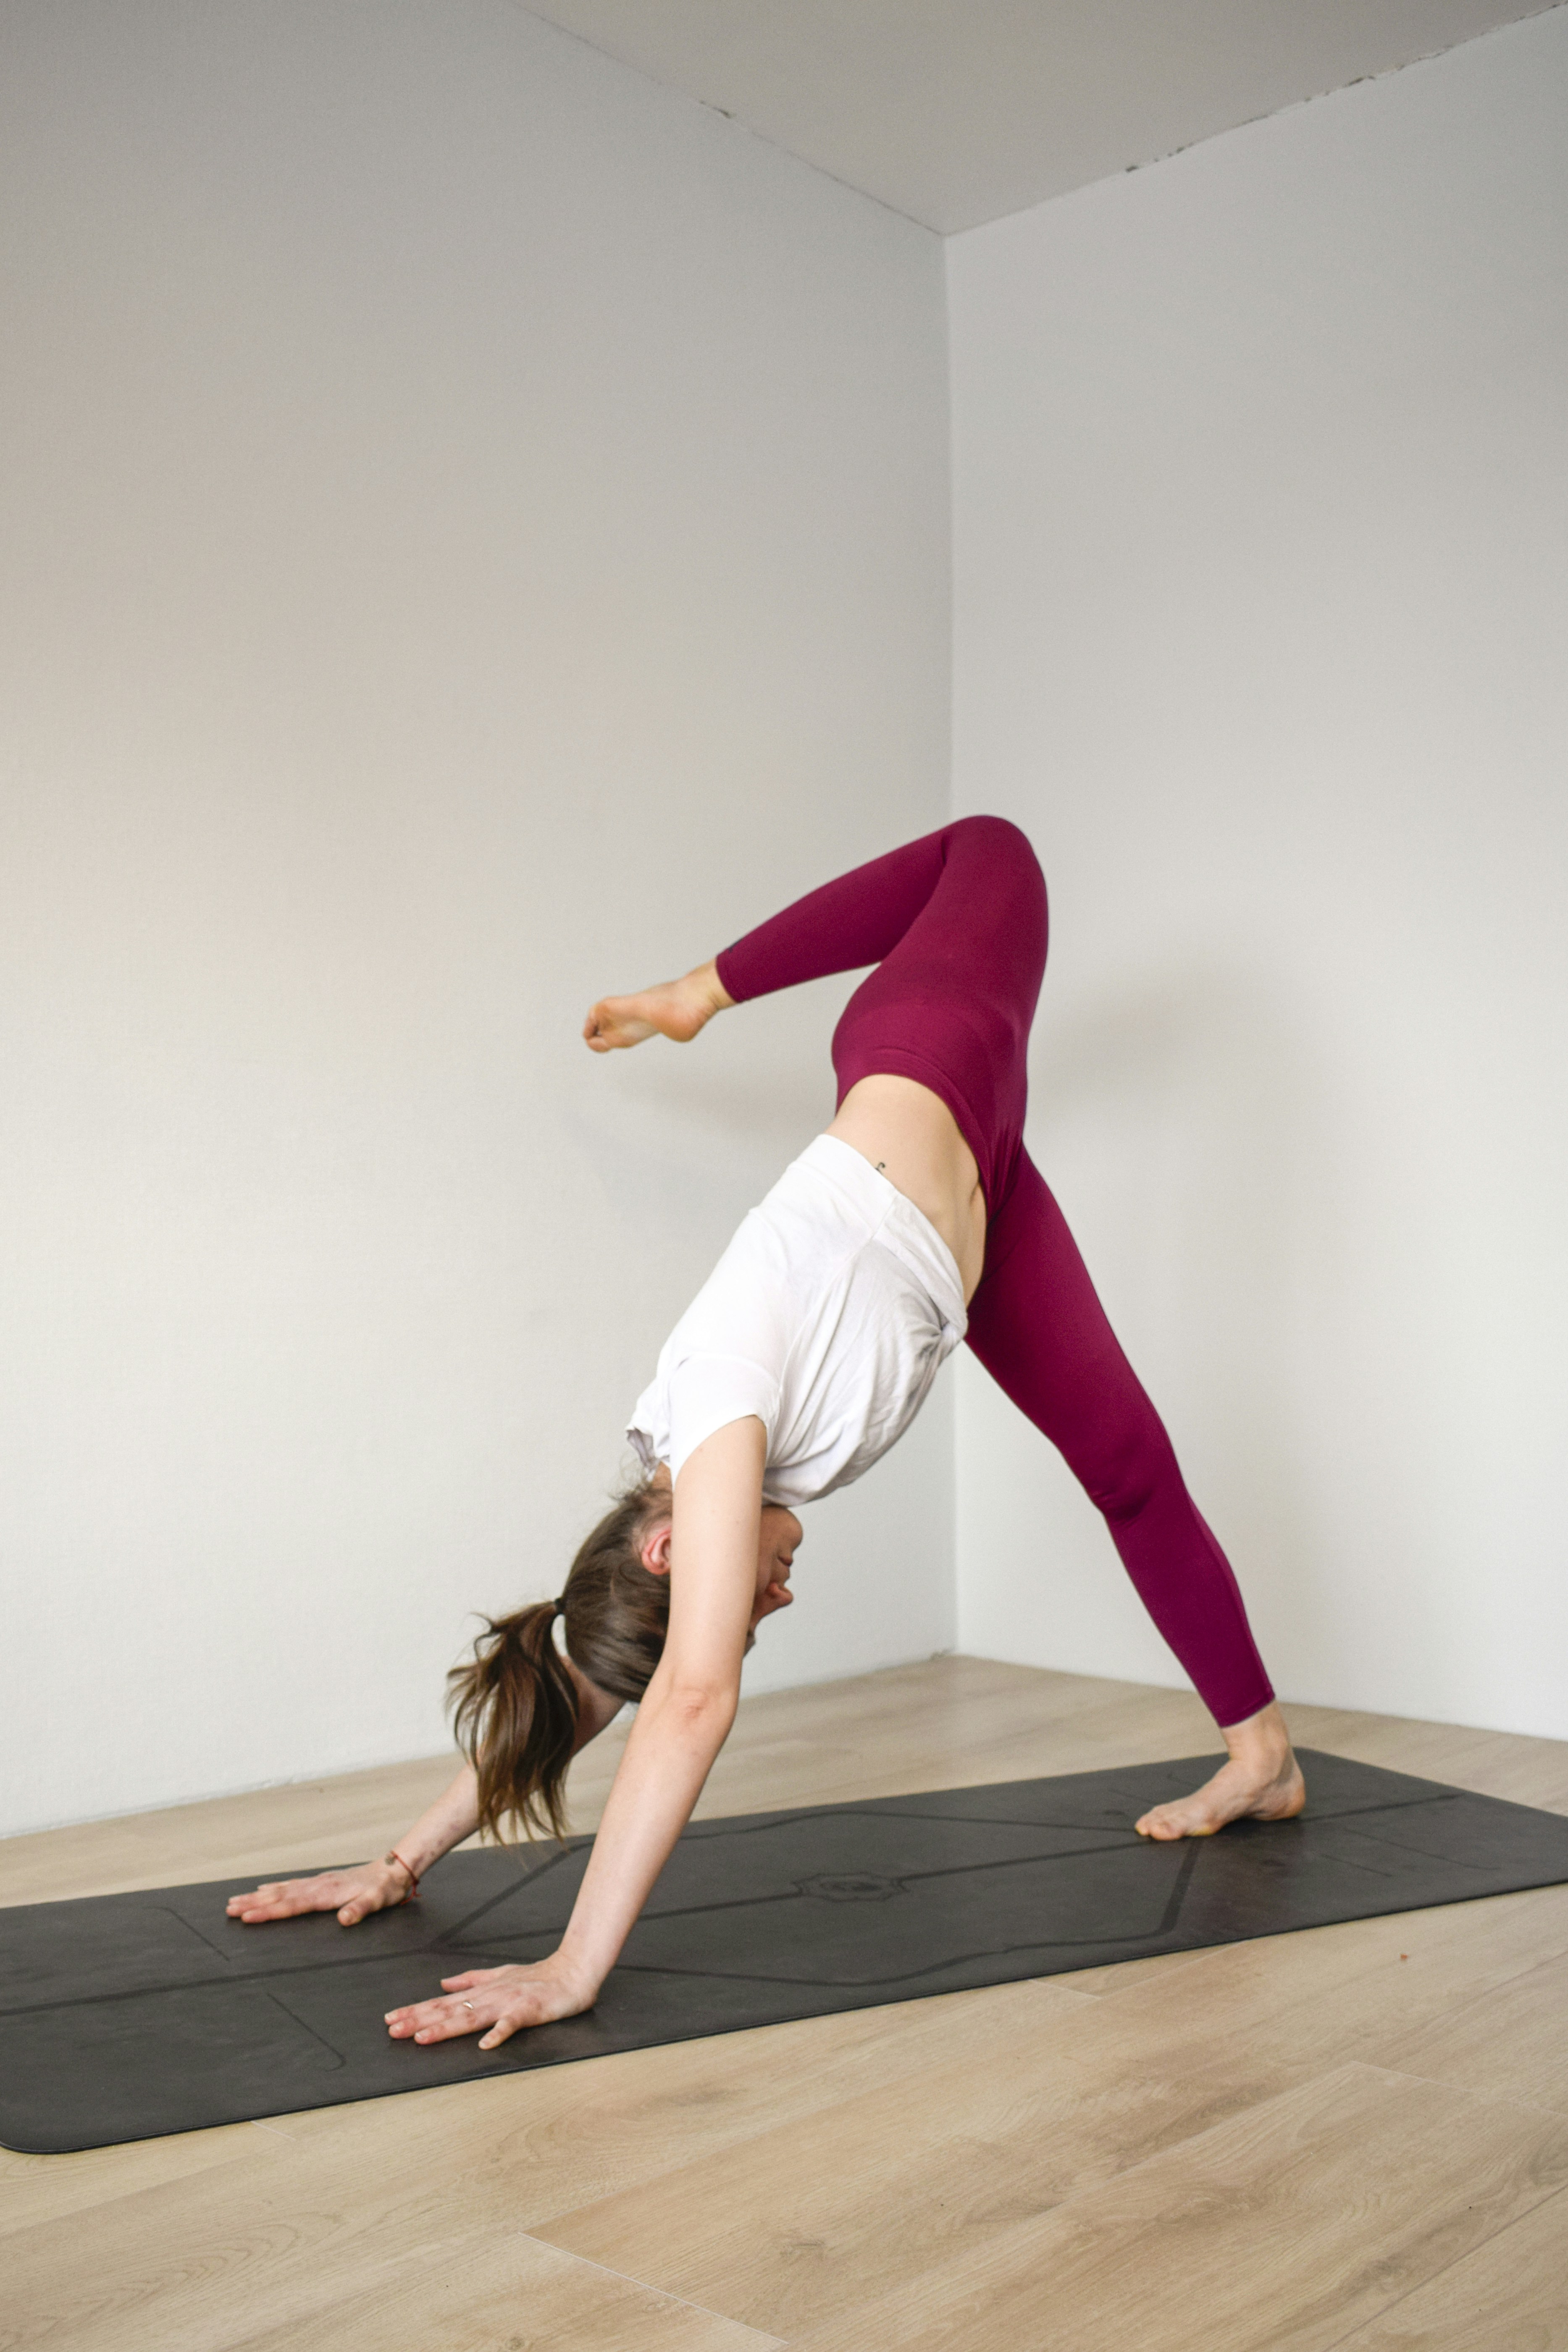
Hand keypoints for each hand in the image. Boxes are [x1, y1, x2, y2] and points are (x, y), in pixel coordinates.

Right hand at [225, 1859, 409, 1927]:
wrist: (394, 1869)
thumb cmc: (385, 1889)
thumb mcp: (377, 1901)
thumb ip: (359, 1910)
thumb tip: (344, 1920)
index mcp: (326, 1894)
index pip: (291, 1905)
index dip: (268, 1912)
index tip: (246, 1917)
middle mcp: (318, 1886)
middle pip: (279, 1896)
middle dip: (253, 1904)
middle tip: (228, 1909)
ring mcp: (318, 1882)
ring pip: (282, 1889)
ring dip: (258, 1896)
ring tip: (236, 1900)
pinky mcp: (322, 1882)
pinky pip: (292, 1885)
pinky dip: (274, 1887)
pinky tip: (264, 1889)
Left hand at [384, 1955, 595, 2050]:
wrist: (574, 1971)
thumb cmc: (539, 1977)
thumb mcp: (500, 1974)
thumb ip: (471, 1979)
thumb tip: (443, 1984)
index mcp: (483, 1991)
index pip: (443, 2002)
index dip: (416, 2011)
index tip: (391, 2019)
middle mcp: (490, 1995)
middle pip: (449, 2010)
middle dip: (419, 2020)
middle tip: (393, 2031)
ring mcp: (508, 2002)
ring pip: (472, 2017)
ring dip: (446, 2027)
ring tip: (423, 2037)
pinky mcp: (529, 2009)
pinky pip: (512, 2024)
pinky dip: (498, 2033)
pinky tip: (485, 2045)